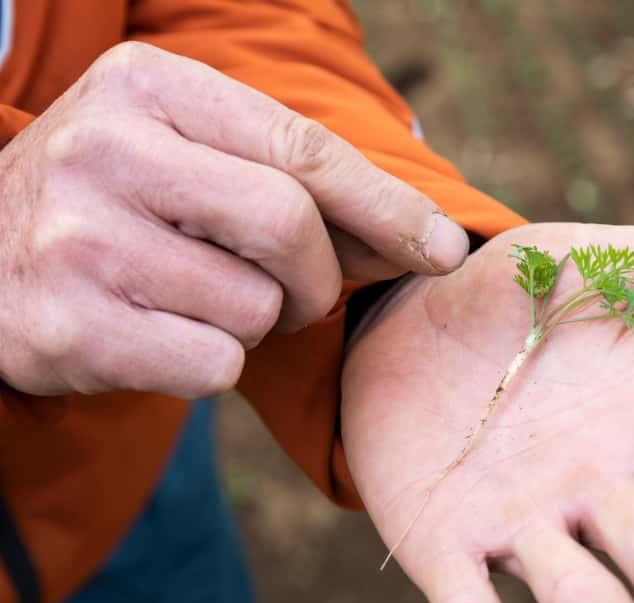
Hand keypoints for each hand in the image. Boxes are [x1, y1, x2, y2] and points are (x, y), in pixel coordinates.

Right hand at [0, 42, 467, 397]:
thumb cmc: (116, 202)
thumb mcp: (188, 152)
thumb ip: (293, 181)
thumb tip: (424, 238)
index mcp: (150, 87)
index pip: (304, 149)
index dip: (388, 206)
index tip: (445, 248)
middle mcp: (107, 151)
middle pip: (290, 227)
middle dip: (319, 277)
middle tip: (300, 293)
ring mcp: (81, 242)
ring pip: (255, 308)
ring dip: (255, 321)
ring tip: (196, 299)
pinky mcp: (72, 330)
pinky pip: (214, 367)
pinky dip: (212, 364)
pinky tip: (160, 335)